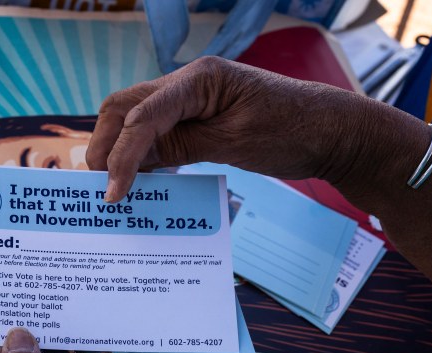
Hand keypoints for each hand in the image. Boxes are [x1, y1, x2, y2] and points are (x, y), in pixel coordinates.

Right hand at [86, 57, 431, 280]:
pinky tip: (138, 180)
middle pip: (124, 107)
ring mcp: (190, 99)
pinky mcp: (196, 118)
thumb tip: (133, 162)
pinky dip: (141, 155)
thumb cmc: (292, 131)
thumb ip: (181, 147)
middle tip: (99, 186)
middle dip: (105, 145)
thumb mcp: (233, 143)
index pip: (142, 116)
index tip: (113, 193)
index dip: (122, 156)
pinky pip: (156, 133)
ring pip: (134, 119)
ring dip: (118, 150)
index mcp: (199, 79)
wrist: (332, 133)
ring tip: (111, 186)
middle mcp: (187, 83)